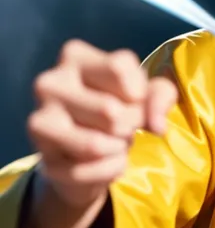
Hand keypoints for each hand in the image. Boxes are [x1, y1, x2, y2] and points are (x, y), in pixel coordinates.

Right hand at [27, 39, 177, 208]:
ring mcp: (40, 120)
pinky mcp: (45, 159)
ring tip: (114, 143)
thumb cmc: (119, 111)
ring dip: (119, 150)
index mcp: (74, 56)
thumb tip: (156, 126)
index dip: (138, 92)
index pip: (120, 68)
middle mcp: (50, 83)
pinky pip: (90, 171)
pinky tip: (104, 163)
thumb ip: (161, 96)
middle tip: (123, 128)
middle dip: (130, 126)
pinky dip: (111, 171)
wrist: (87, 155)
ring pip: (96, 144)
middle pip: (110, 111)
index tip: (133, 101)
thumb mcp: (147, 94)